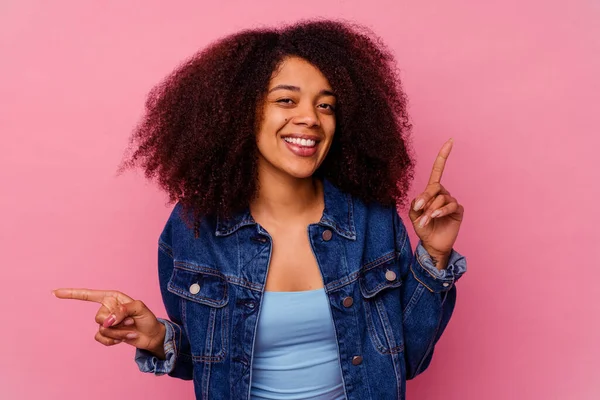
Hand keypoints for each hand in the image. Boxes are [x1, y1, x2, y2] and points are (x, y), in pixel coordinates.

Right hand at [52, 288, 165, 357]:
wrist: (151, 335)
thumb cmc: (147, 318)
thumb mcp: (140, 308)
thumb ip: (123, 310)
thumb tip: (106, 322)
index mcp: (113, 297)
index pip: (89, 294)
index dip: (72, 293)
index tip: (55, 292)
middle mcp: (107, 308)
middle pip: (99, 317)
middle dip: (116, 322)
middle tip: (131, 321)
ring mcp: (106, 322)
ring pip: (101, 329)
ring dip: (118, 333)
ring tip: (130, 330)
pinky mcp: (106, 334)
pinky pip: (100, 339)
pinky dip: (113, 341)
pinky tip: (124, 338)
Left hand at [409, 139, 463, 264]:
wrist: (431, 244)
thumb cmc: (422, 228)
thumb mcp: (414, 215)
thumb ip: (416, 204)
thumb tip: (422, 198)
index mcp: (432, 191)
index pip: (438, 170)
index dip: (443, 156)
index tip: (450, 141)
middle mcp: (443, 193)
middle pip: (435, 186)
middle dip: (426, 197)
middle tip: (419, 209)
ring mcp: (451, 201)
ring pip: (441, 198)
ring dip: (431, 210)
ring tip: (425, 220)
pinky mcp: (458, 210)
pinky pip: (450, 205)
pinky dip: (440, 211)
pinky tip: (435, 217)